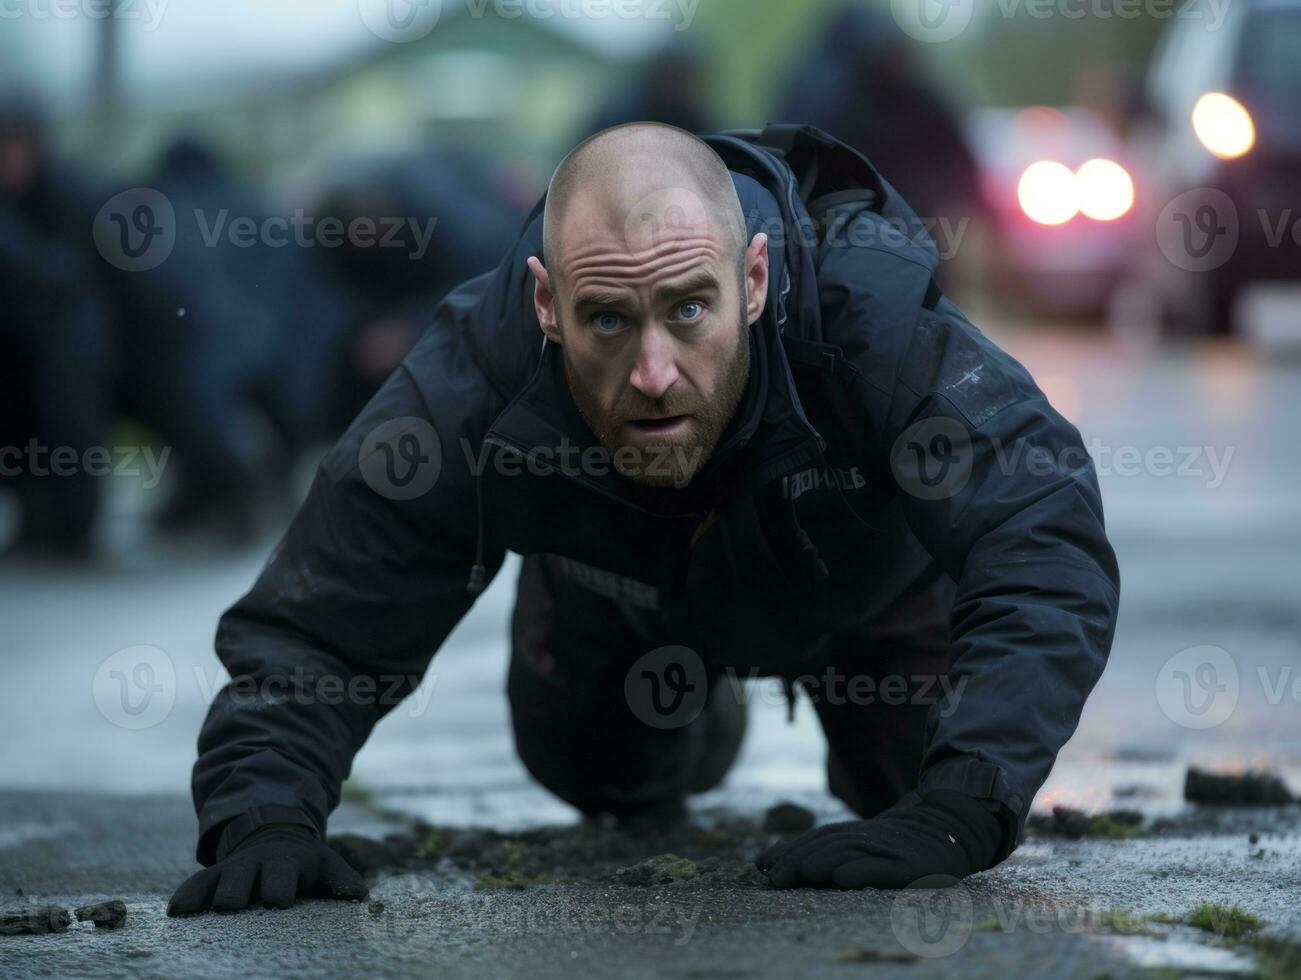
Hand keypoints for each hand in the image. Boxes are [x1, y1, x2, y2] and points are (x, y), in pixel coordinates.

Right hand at [168, 823, 367, 914]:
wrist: (274, 834)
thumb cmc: (304, 863)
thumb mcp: (325, 864)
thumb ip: (342, 880)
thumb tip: (361, 895)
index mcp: (285, 863)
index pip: (282, 876)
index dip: (279, 887)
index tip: (277, 900)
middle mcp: (255, 865)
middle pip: (242, 878)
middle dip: (238, 890)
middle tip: (231, 904)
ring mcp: (231, 870)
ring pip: (215, 880)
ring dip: (208, 894)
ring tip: (194, 911)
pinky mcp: (212, 877)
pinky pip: (195, 884)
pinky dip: (186, 896)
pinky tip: (175, 912)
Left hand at [755, 790, 1002, 888]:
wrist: (948, 829)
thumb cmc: (898, 843)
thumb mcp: (865, 842)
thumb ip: (830, 850)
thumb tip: (786, 864)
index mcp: (853, 833)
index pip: (814, 839)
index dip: (787, 850)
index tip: (761, 865)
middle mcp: (866, 838)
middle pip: (826, 846)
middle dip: (796, 860)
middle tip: (772, 878)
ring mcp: (887, 849)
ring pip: (849, 854)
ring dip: (821, 862)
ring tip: (800, 872)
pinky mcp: (908, 866)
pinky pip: (881, 868)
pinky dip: (859, 871)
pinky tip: (840, 878)